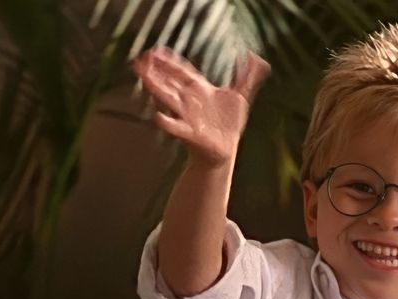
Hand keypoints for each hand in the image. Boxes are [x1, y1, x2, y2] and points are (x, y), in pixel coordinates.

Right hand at [132, 47, 270, 166]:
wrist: (226, 148)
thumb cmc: (229, 122)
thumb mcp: (241, 97)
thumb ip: (247, 77)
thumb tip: (257, 58)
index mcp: (200, 89)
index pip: (182, 71)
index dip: (169, 61)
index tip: (154, 51)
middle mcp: (190, 101)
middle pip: (170, 83)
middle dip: (156, 72)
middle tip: (140, 61)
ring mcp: (188, 116)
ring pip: (170, 100)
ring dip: (156, 89)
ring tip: (144, 79)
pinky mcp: (191, 134)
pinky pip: (177, 128)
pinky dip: (168, 124)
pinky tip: (158, 118)